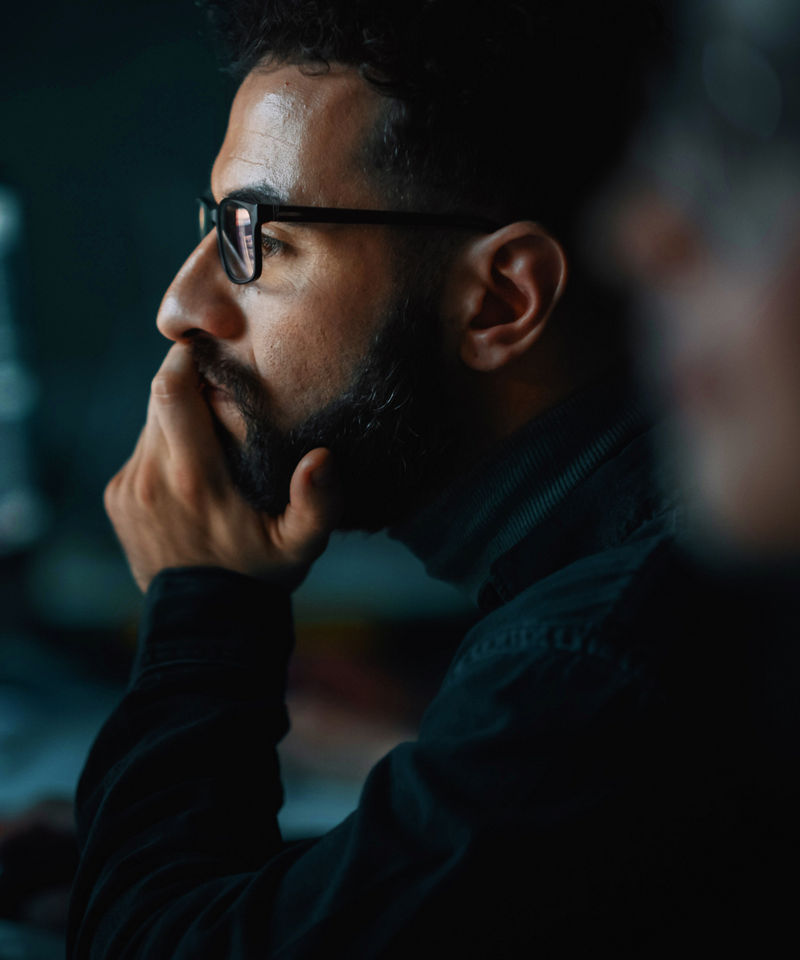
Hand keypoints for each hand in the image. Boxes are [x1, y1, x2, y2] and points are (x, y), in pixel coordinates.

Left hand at [104, 343, 340, 591]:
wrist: (206, 621)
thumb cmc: (259, 576)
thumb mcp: (301, 546)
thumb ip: (318, 504)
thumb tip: (322, 458)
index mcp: (193, 478)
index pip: (170, 390)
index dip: (185, 358)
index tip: (208, 346)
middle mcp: (151, 477)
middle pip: (158, 400)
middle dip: (186, 384)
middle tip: (221, 387)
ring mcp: (127, 488)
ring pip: (149, 425)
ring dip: (177, 419)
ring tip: (212, 435)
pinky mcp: (116, 498)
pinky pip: (141, 453)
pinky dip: (164, 449)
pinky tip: (192, 472)